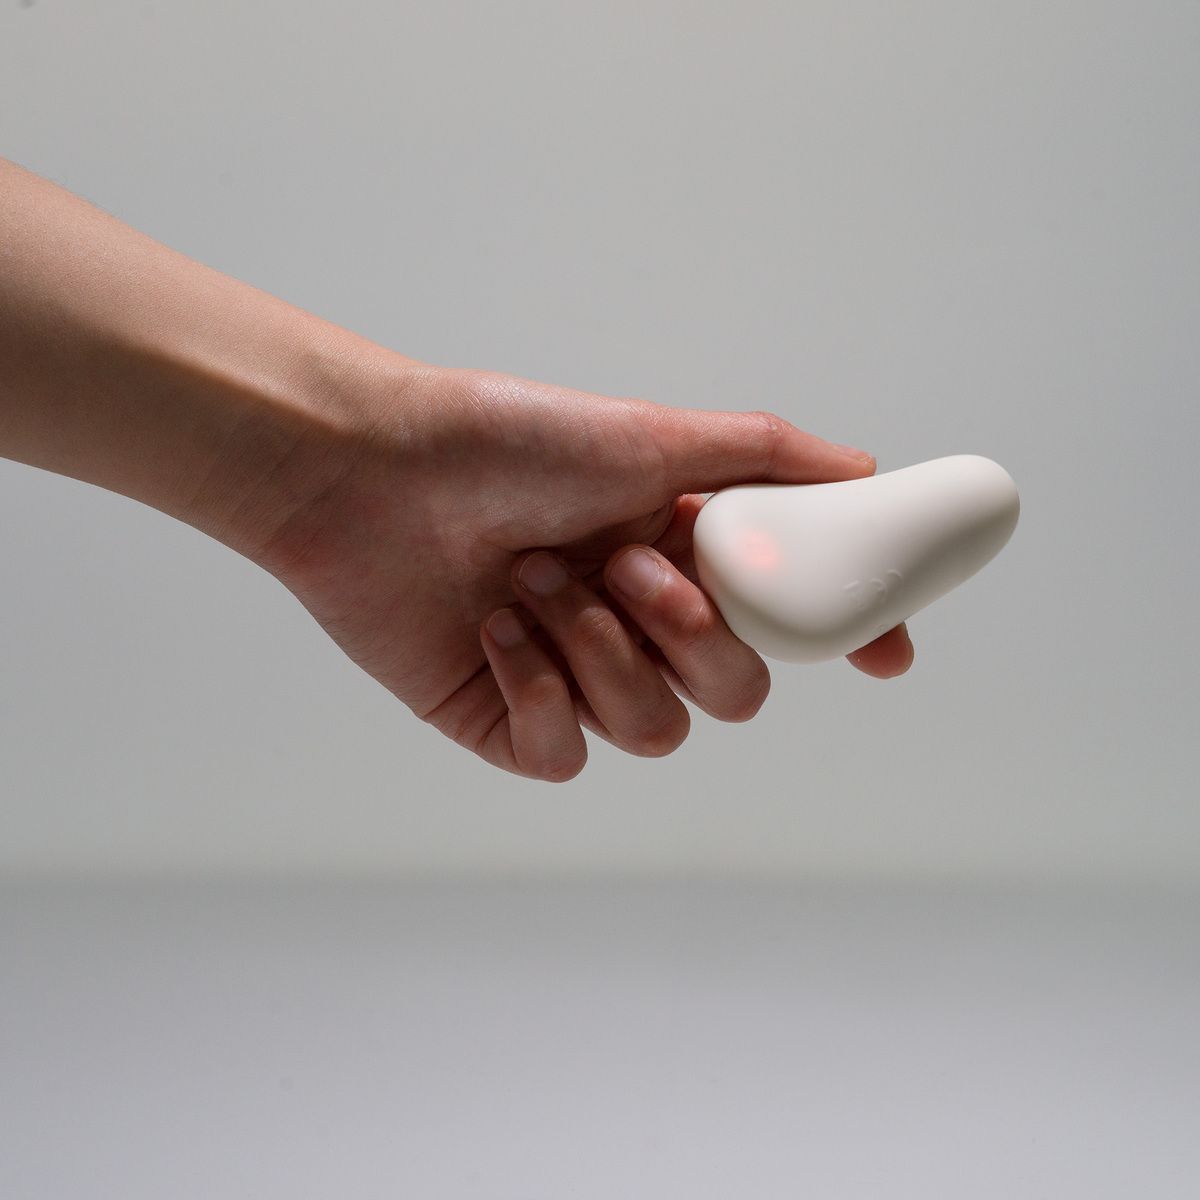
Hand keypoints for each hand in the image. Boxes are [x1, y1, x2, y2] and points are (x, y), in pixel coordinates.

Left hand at [253, 361, 914, 781]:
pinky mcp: (510, 720)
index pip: (786, 623)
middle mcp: (638, 625)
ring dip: (598, 649)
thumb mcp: (653, 435)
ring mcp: (575, 678)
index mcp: (681, 560)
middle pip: (735, 691)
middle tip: (624, 566)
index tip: (887, 657)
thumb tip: (868, 472)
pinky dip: (538, 689)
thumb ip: (767, 458)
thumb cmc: (510, 441)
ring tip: (532, 580)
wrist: (373, 472)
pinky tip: (494, 628)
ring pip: (655, 729)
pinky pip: (565, 754)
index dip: (844, 642)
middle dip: (688, 634)